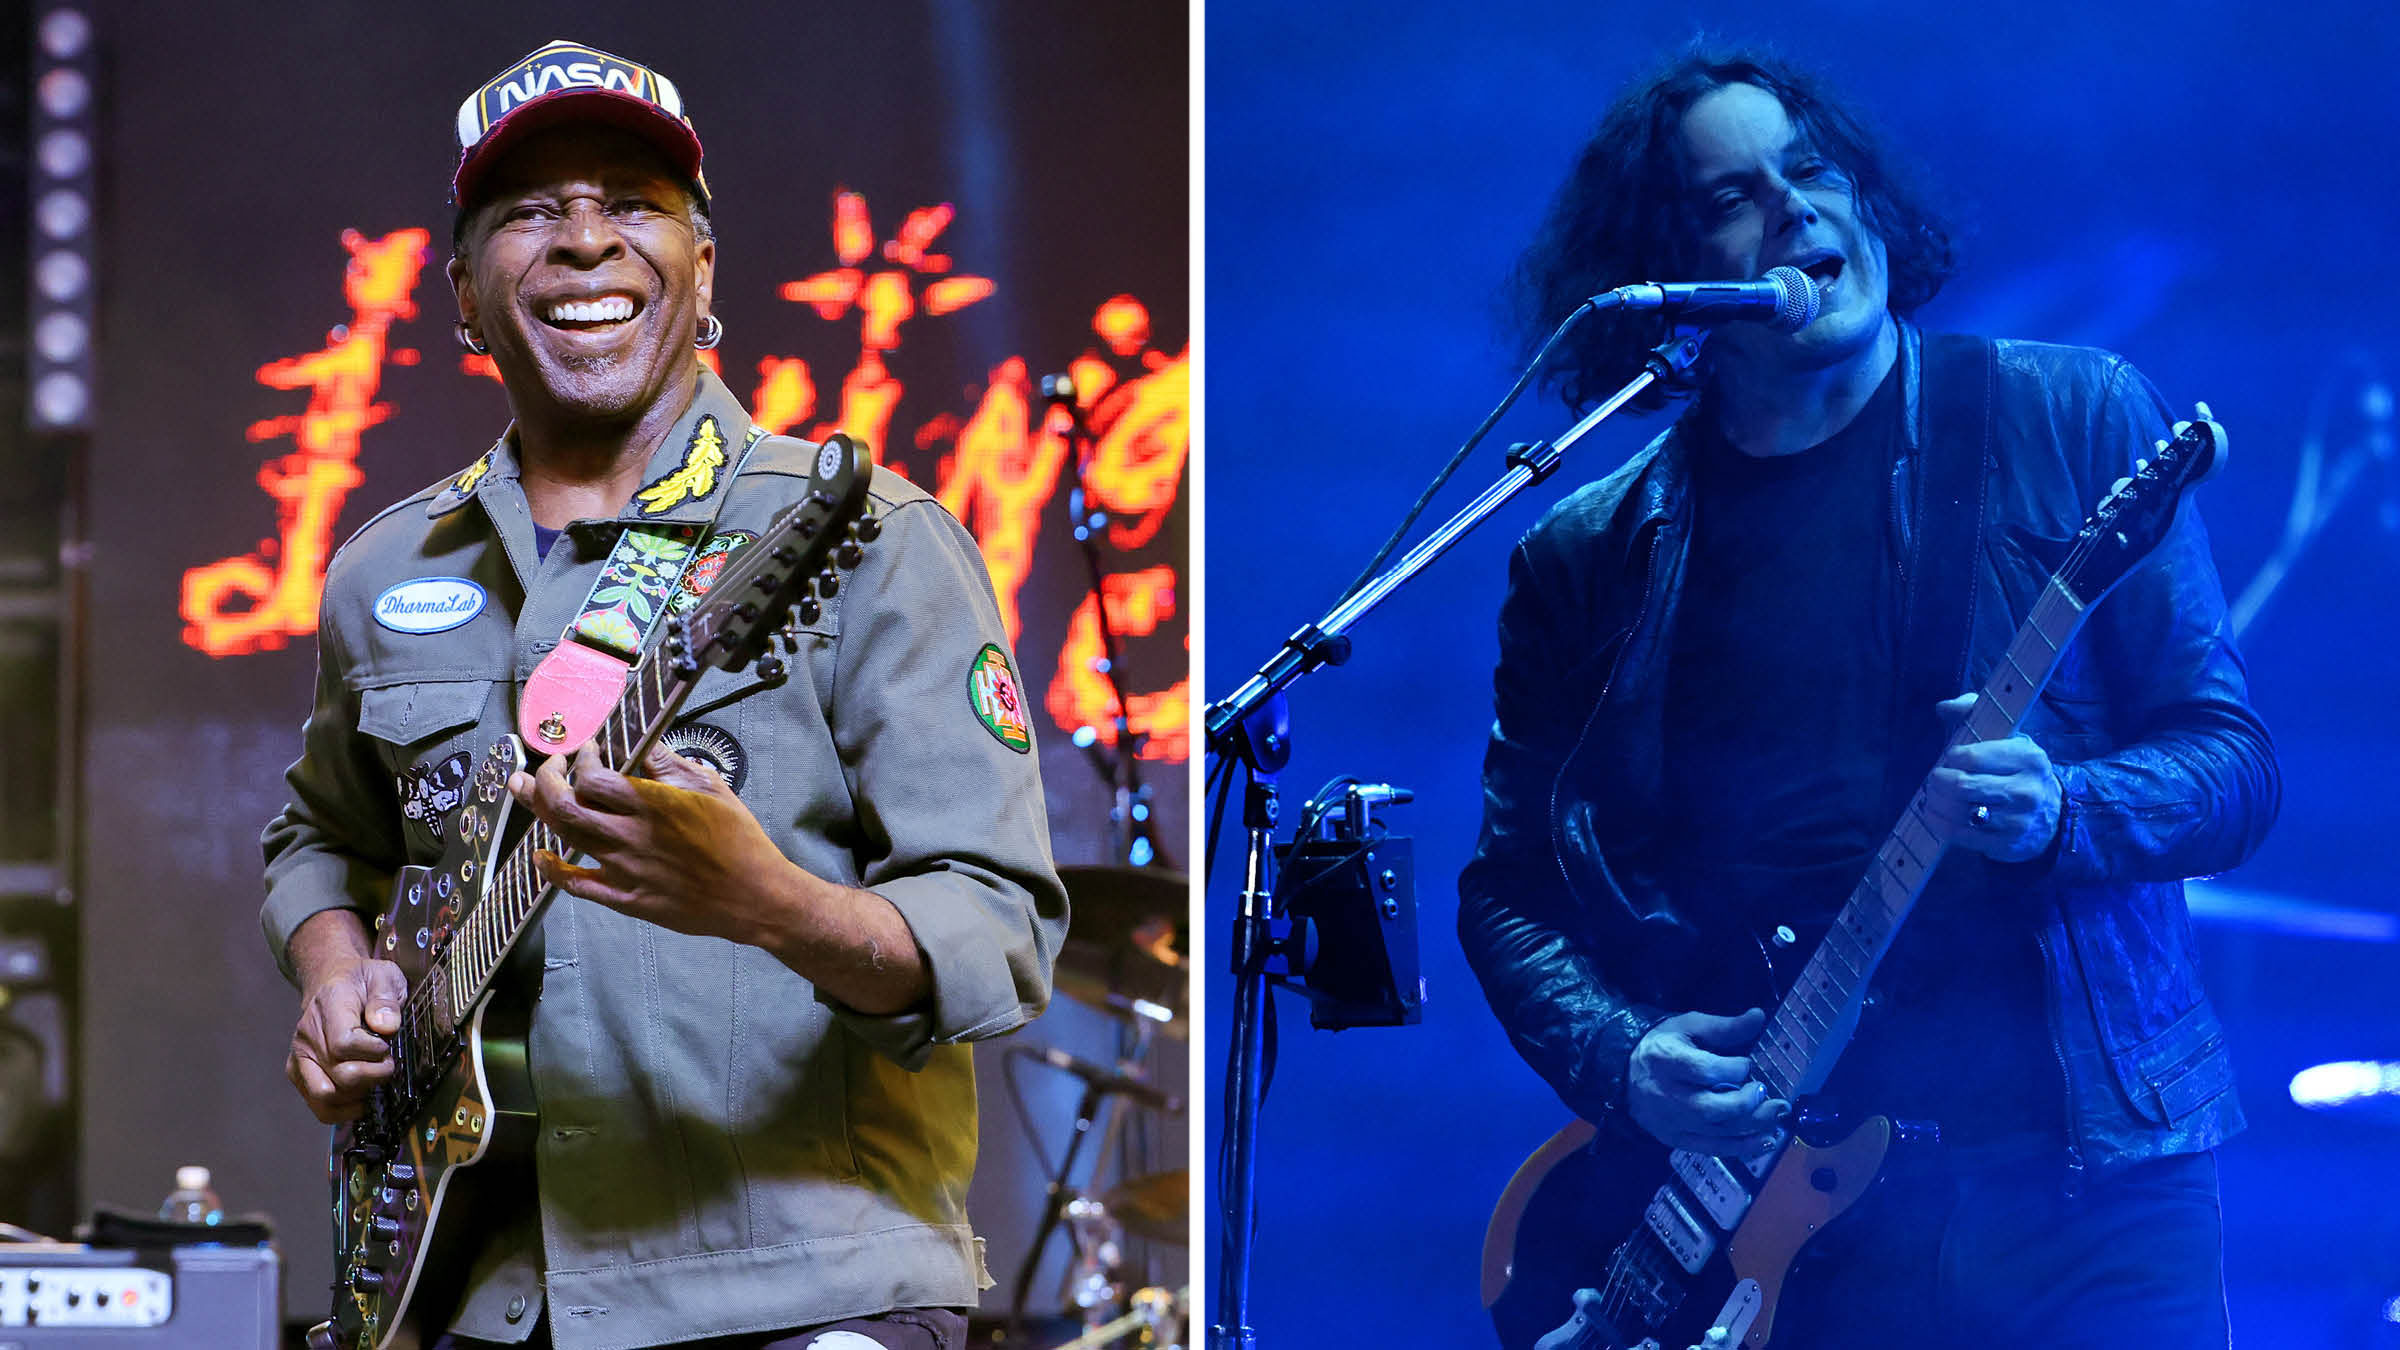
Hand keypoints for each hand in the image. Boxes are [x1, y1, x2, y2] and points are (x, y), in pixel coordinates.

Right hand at [287, 953, 407, 1123]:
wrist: (331, 981)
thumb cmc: (362, 981)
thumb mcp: (383, 976)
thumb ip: (386, 999)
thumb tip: (386, 1026)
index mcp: (328, 1007)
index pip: (344, 1044)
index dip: (373, 1051)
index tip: (386, 1045)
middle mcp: (307, 1035)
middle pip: (339, 1076)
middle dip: (373, 1075)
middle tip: (388, 1064)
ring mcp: (300, 1057)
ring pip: (325, 1096)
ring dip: (358, 1095)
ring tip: (374, 1080)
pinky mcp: (298, 1073)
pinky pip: (317, 1105)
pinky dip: (342, 1110)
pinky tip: (361, 1098)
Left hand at [508, 741, 795, 947]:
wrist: (754, 896)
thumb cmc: (740, 840)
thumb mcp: (712, 789)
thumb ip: (671, 765)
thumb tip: (643, 744)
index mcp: (651, 804)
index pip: (592, 775)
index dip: (580, 759)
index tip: (585, 750)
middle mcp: (629, 835)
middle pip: (564, 804)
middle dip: (545, 779)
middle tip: (548, 766)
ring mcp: (624, 870)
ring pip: (565, 837)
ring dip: (538, 810)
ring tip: (525, 790)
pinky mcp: (627, 898)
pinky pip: (577, 885)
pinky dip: (552, 869)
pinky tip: (540, 856)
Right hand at [1625, 1008, 1789, 1154]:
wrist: (1624, 1073)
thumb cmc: (1663, 1045)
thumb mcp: (1689, 1026)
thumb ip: (1724, 1027)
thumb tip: (1759, 1016)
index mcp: (1667, 1060)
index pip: (1704, 1070)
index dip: (1733, 1069)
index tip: (1747, 1063)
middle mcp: (1668, 1096)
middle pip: (1711, 1108)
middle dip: (1746, 1104)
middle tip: (1770, 1095)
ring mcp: (1672, 1122)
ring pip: (1716, 1132)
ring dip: (1753, 1127)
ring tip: (1778, 1115)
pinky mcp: (1677, 1140)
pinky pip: (1712, 1149)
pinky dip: (1742, 1148)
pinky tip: (1766, 1140)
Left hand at [1927, 694, 2061, 861]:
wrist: (2051, 817)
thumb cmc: (2018, 770)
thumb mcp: (2007, 736)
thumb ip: (1973, 712)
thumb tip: (1944, 706)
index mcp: (2028, 758)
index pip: (1972, 756)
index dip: (1952, 757)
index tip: (1950, 758)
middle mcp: (2026, 790)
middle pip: (1961, 786)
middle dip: (1937, 781)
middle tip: (1935, 779)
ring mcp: (2017, 821)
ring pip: (1958, 811)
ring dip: (1935, 802)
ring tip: (1932, 796)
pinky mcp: (2005, 845)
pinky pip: (1960, 835)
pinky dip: (1939, 823)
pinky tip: (1935, 814)